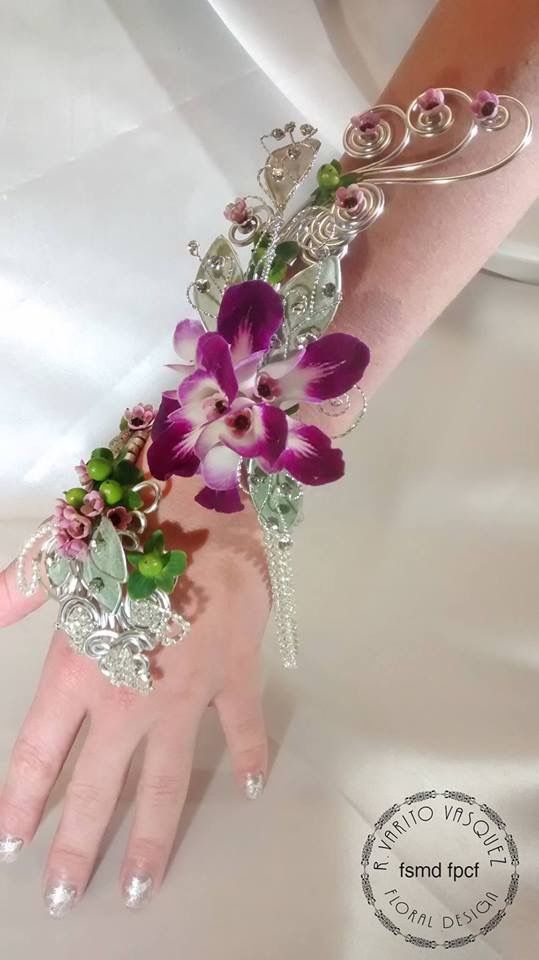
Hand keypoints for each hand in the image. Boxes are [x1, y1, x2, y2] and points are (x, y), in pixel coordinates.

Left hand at [0, 470, 269, 914]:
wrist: (205, 510)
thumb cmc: (126, 532)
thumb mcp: (58, 559)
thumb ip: (12, 593)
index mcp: (76, 673)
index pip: (38, 753)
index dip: (21, 800)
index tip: (12, 844)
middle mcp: (126, 702)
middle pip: (96, 788)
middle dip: (77, 846)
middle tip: (66, 897)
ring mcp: (185, 699)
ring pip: (166, 782)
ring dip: (152, 838)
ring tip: (138, 886)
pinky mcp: (233, 681)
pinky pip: (241, 731)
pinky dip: (249, 759)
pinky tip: (251, 791)